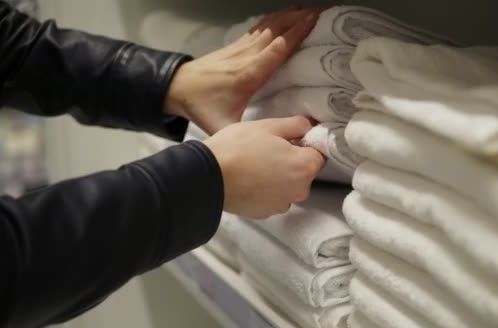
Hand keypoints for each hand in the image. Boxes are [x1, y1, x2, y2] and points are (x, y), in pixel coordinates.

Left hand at [164, 6, 322, 134]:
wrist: (176, 88)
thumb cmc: (201, 106)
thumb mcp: (223, 126)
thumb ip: (246, 135)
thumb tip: (270, 143)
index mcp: (249, 74)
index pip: (277, 48)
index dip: (296, 33)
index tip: (314, 21)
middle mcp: (247, 56)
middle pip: (276, 30)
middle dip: (299, 18)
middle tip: (320, 11)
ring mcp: (240, 48)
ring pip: (268, 26)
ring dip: (289, 16)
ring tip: (308, 10)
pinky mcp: (236, 46)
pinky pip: (259, 28)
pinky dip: (274, 19)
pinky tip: (284, 15)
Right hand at [203, 116, 325, 217]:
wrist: (206, 177)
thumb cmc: (237, 148)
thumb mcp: (268, 126)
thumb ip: (296, 125)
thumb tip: (309, 126)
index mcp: (304, 168)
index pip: (318, 154)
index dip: (305, 144)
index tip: (290, 139)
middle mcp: (298, 191)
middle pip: (303, 172)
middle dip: (291, 160)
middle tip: (268, 148)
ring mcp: (281, 204)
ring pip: (287, 185)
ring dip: (278, 176)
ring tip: (255, 163)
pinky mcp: (264, 213)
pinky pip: (272, 197)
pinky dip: (264, 189)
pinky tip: (248, 178)